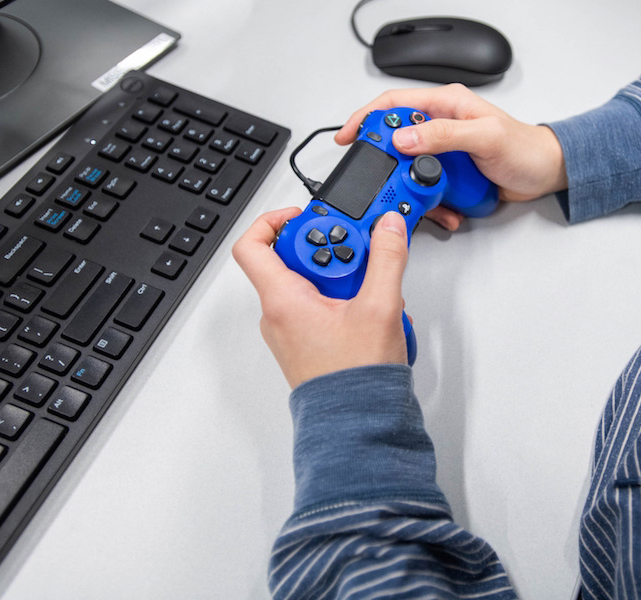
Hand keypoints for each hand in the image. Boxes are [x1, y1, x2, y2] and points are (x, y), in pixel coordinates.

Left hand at [232, 207, 410, 388]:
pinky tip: (373, 314)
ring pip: (313, 284)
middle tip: (359, 259)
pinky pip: (320, 308)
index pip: (253, 244)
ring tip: (373, 295)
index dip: (274, 220)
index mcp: (282, 299)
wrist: (357, 425)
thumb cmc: (354, 379)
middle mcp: (278, 314)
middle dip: (333, 253)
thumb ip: (386, 258)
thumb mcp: (380, 307)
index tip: (305, 216)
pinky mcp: (307, 343)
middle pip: (296, 260)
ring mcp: (291, 330)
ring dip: (347, 280)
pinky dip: (347, 302)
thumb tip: (387, 226)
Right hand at [338, 84, 567, 229]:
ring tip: (426, 200)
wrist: (547, 173)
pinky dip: (432, 204)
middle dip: (389, 165)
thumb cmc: (526, 148)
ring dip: (414, 190)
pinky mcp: (450, 174)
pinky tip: (446, 211)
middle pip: (396, 141)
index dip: (366, 118)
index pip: (394, 103)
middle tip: (387, 181)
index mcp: (447, 104)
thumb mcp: (486, 137)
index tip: (349, 136)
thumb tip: (405, 137)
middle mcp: (442, 125)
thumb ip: (444, 134)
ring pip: (409, 170)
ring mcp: (444, 151)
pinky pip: (427, 189)